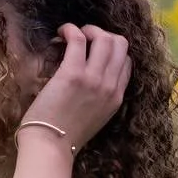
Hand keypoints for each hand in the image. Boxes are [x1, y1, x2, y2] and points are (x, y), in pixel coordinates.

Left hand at [19, 23, 131, 153]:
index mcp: (117, 98)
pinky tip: (60, 33)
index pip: (126, 62)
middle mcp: (109, 86)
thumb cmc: (66, 136)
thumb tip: (93, 76)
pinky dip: (70, 30)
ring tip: (71, 34)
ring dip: (87, 29)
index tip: (94, 51)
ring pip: (104, 37)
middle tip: (85, 38)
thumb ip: (102, 98)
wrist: (50, 147)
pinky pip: (78, 39)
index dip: (113, 51)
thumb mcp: (96, 118)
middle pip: (120, 44)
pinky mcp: (73, 74)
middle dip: (103, 34)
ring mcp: (93, 79)